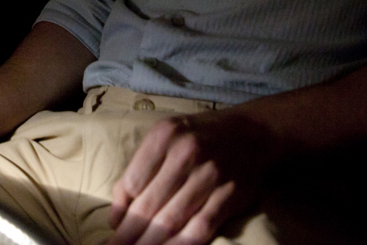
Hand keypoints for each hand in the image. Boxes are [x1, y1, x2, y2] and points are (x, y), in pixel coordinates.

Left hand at [108, 111, 275, 244]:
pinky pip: (201, 227)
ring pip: (172, 219)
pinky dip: (182, 244)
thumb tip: (119, 211)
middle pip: (150, 204)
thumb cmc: (199, 136)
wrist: (252, 132)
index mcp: (164, 135)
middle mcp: (186, 152)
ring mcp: (210, 174)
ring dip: (151, 243)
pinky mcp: (229, 194)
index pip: (133, 181)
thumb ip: (142, 167)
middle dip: (130, 234)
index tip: (114, 228)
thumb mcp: (166, 136)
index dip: (121, 210)